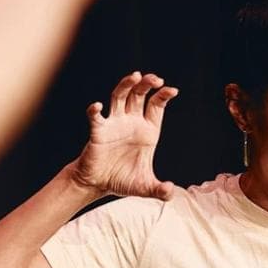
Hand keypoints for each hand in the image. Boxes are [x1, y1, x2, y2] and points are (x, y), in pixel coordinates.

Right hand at [70, 71, 179, 198]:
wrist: (99, 184)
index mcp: (147, 130)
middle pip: (139, 94)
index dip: (164, 96)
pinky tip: (97, 106)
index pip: (156, 105)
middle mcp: (131, 122)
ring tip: (135, 76)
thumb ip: (160, 190)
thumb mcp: (145, 187)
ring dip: (126, 85)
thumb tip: (170, 191)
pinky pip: (96, 117)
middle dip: (147, 84)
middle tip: (156, 78)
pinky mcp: (98, 131)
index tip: (173, 90)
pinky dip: (95, 110)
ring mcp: (114, 124)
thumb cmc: (122, 180)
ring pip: (120, 97)